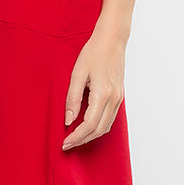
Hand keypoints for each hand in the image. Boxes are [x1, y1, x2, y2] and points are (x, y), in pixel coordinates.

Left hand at [62, 30, 125, 149]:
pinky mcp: (119, 97)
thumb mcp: (77, 74)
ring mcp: (118, 99)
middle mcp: (113, 99)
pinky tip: (87, 127)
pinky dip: (98, 127)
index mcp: (103, 94)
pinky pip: (110, 119)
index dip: (76, 137)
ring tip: (75, 138)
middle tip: (67, 145)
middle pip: (98, 130)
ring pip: (106, 127)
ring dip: (90, 136)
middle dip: (82, 140)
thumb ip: (72, 99)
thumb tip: (68, 120)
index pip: (89, 125)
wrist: (112, 40)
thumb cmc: (93, 53)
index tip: (64, 143)